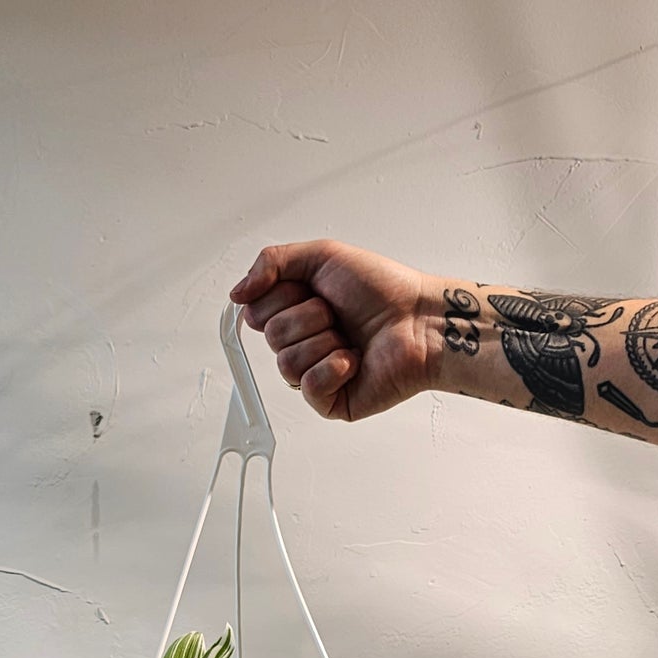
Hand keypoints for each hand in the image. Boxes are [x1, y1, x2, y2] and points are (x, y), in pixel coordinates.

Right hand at [230, 240, 437, 422]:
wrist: (421, 320)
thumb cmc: (384, 290)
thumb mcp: (322, 255)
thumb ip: (272, 263)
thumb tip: (236, 293)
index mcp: (296, 310)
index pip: (255, 312)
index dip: (281, 297)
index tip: (312, 289)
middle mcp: (303, 342)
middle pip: (270, 335)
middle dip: (307, 317)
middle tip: (338, 313)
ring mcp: (315, 373)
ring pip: (286, 362)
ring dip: (322, 341)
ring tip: (349, 337)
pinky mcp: (330, 401)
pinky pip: (307, 387)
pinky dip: (332, 368)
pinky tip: (354, 360)